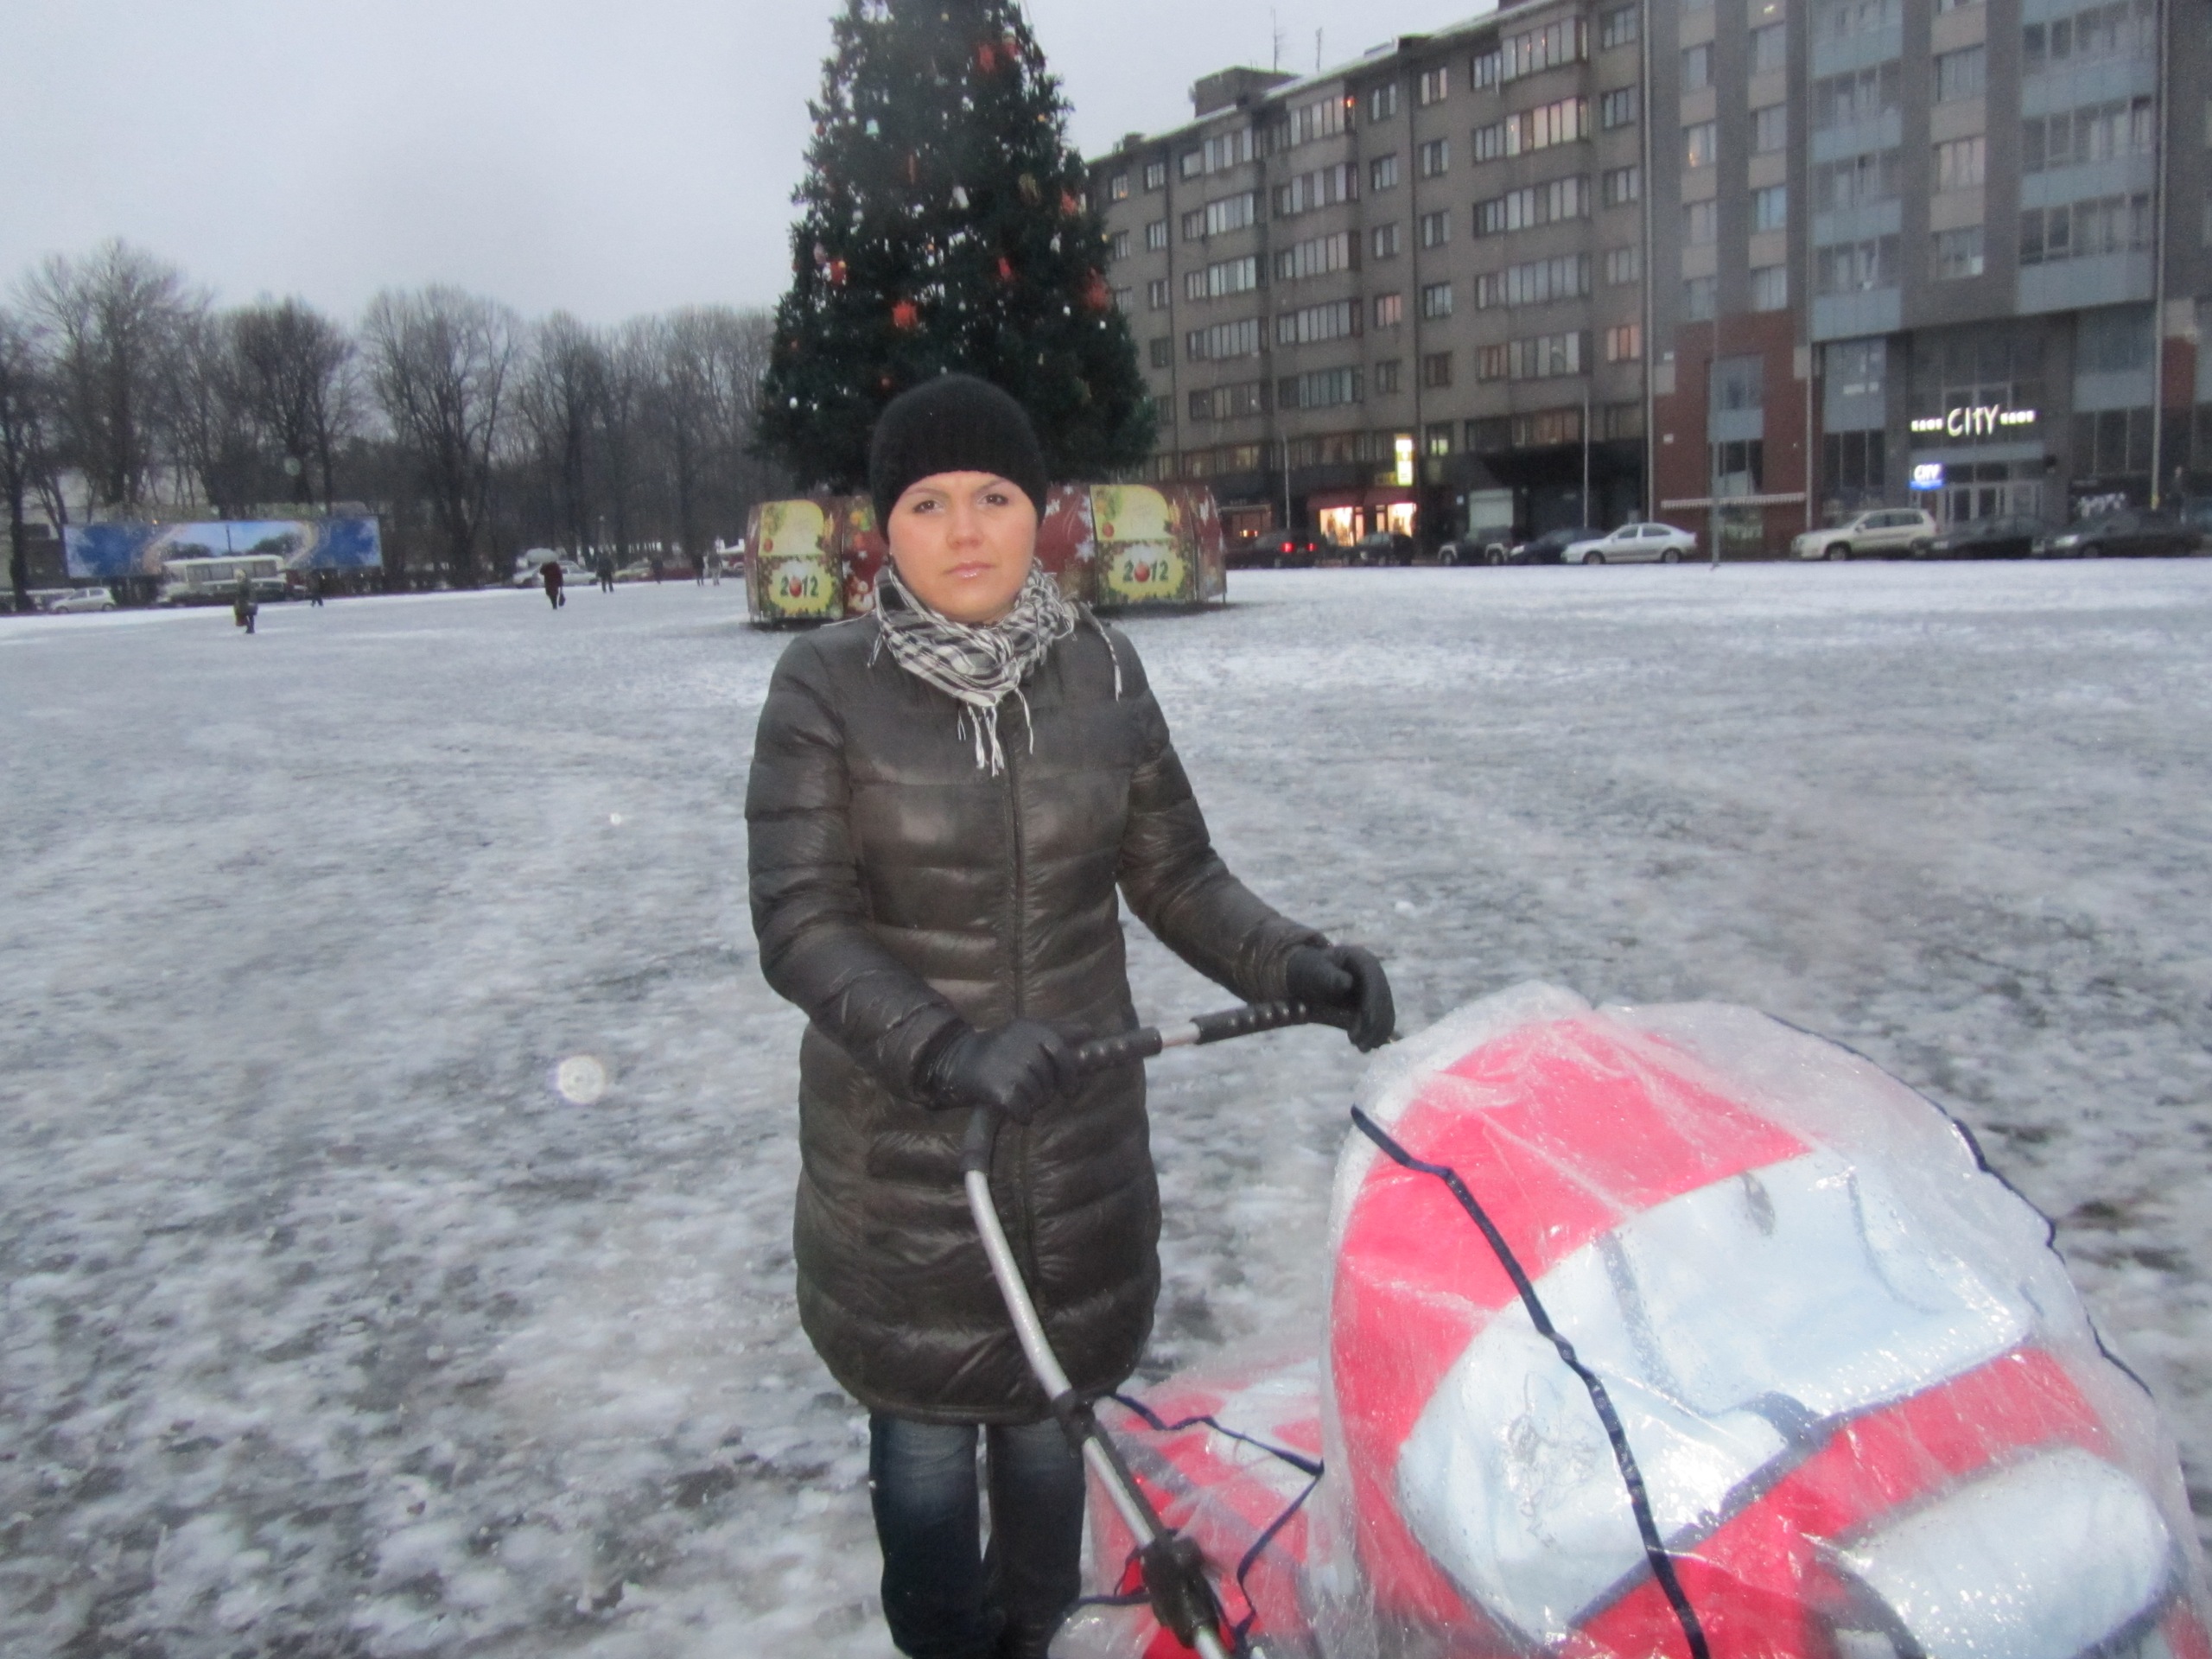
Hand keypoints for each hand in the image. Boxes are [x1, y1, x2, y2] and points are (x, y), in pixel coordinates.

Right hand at [924, 1019, 1079, 1121]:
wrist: (958, 1058)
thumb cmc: (1000, 1046)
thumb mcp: (1027, 1030)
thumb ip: (1059, 1030)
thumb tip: (1090, 1031)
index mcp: (1032, 1030)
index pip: (1062, 1053)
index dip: (1069, 1074)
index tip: (1069, 1090)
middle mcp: (1022, 1046)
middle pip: (1050, 1079)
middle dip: (1045, 1090)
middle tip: (1030, 1089)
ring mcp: (1011, 1068)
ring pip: (1038, 1096)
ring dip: (1031, 1102)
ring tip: (1017, 1094)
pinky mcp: (999, 1090)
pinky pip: (1023, 1110)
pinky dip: (1021, 1115)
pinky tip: (1014, 1110)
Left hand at [1285, 945, 1395, 1052]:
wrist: (1310, 973)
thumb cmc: (1310, 970)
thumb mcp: (1315, 970)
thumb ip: (1329, 977)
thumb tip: (1347, 984)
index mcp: (1363, 960)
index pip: (1375, 983)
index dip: (1373, 1004)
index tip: (1367, 1023)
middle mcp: (1374, 973)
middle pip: (1383, 1000)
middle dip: (1375, 1024)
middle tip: (1361, 1045)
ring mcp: (1377, 987)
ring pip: (1385, 1012)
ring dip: (1378, 1032)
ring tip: (1363, 1048)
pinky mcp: (1374, 1002)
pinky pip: (1382, 1018)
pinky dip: (1378, 1032)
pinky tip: (1370, 1045)